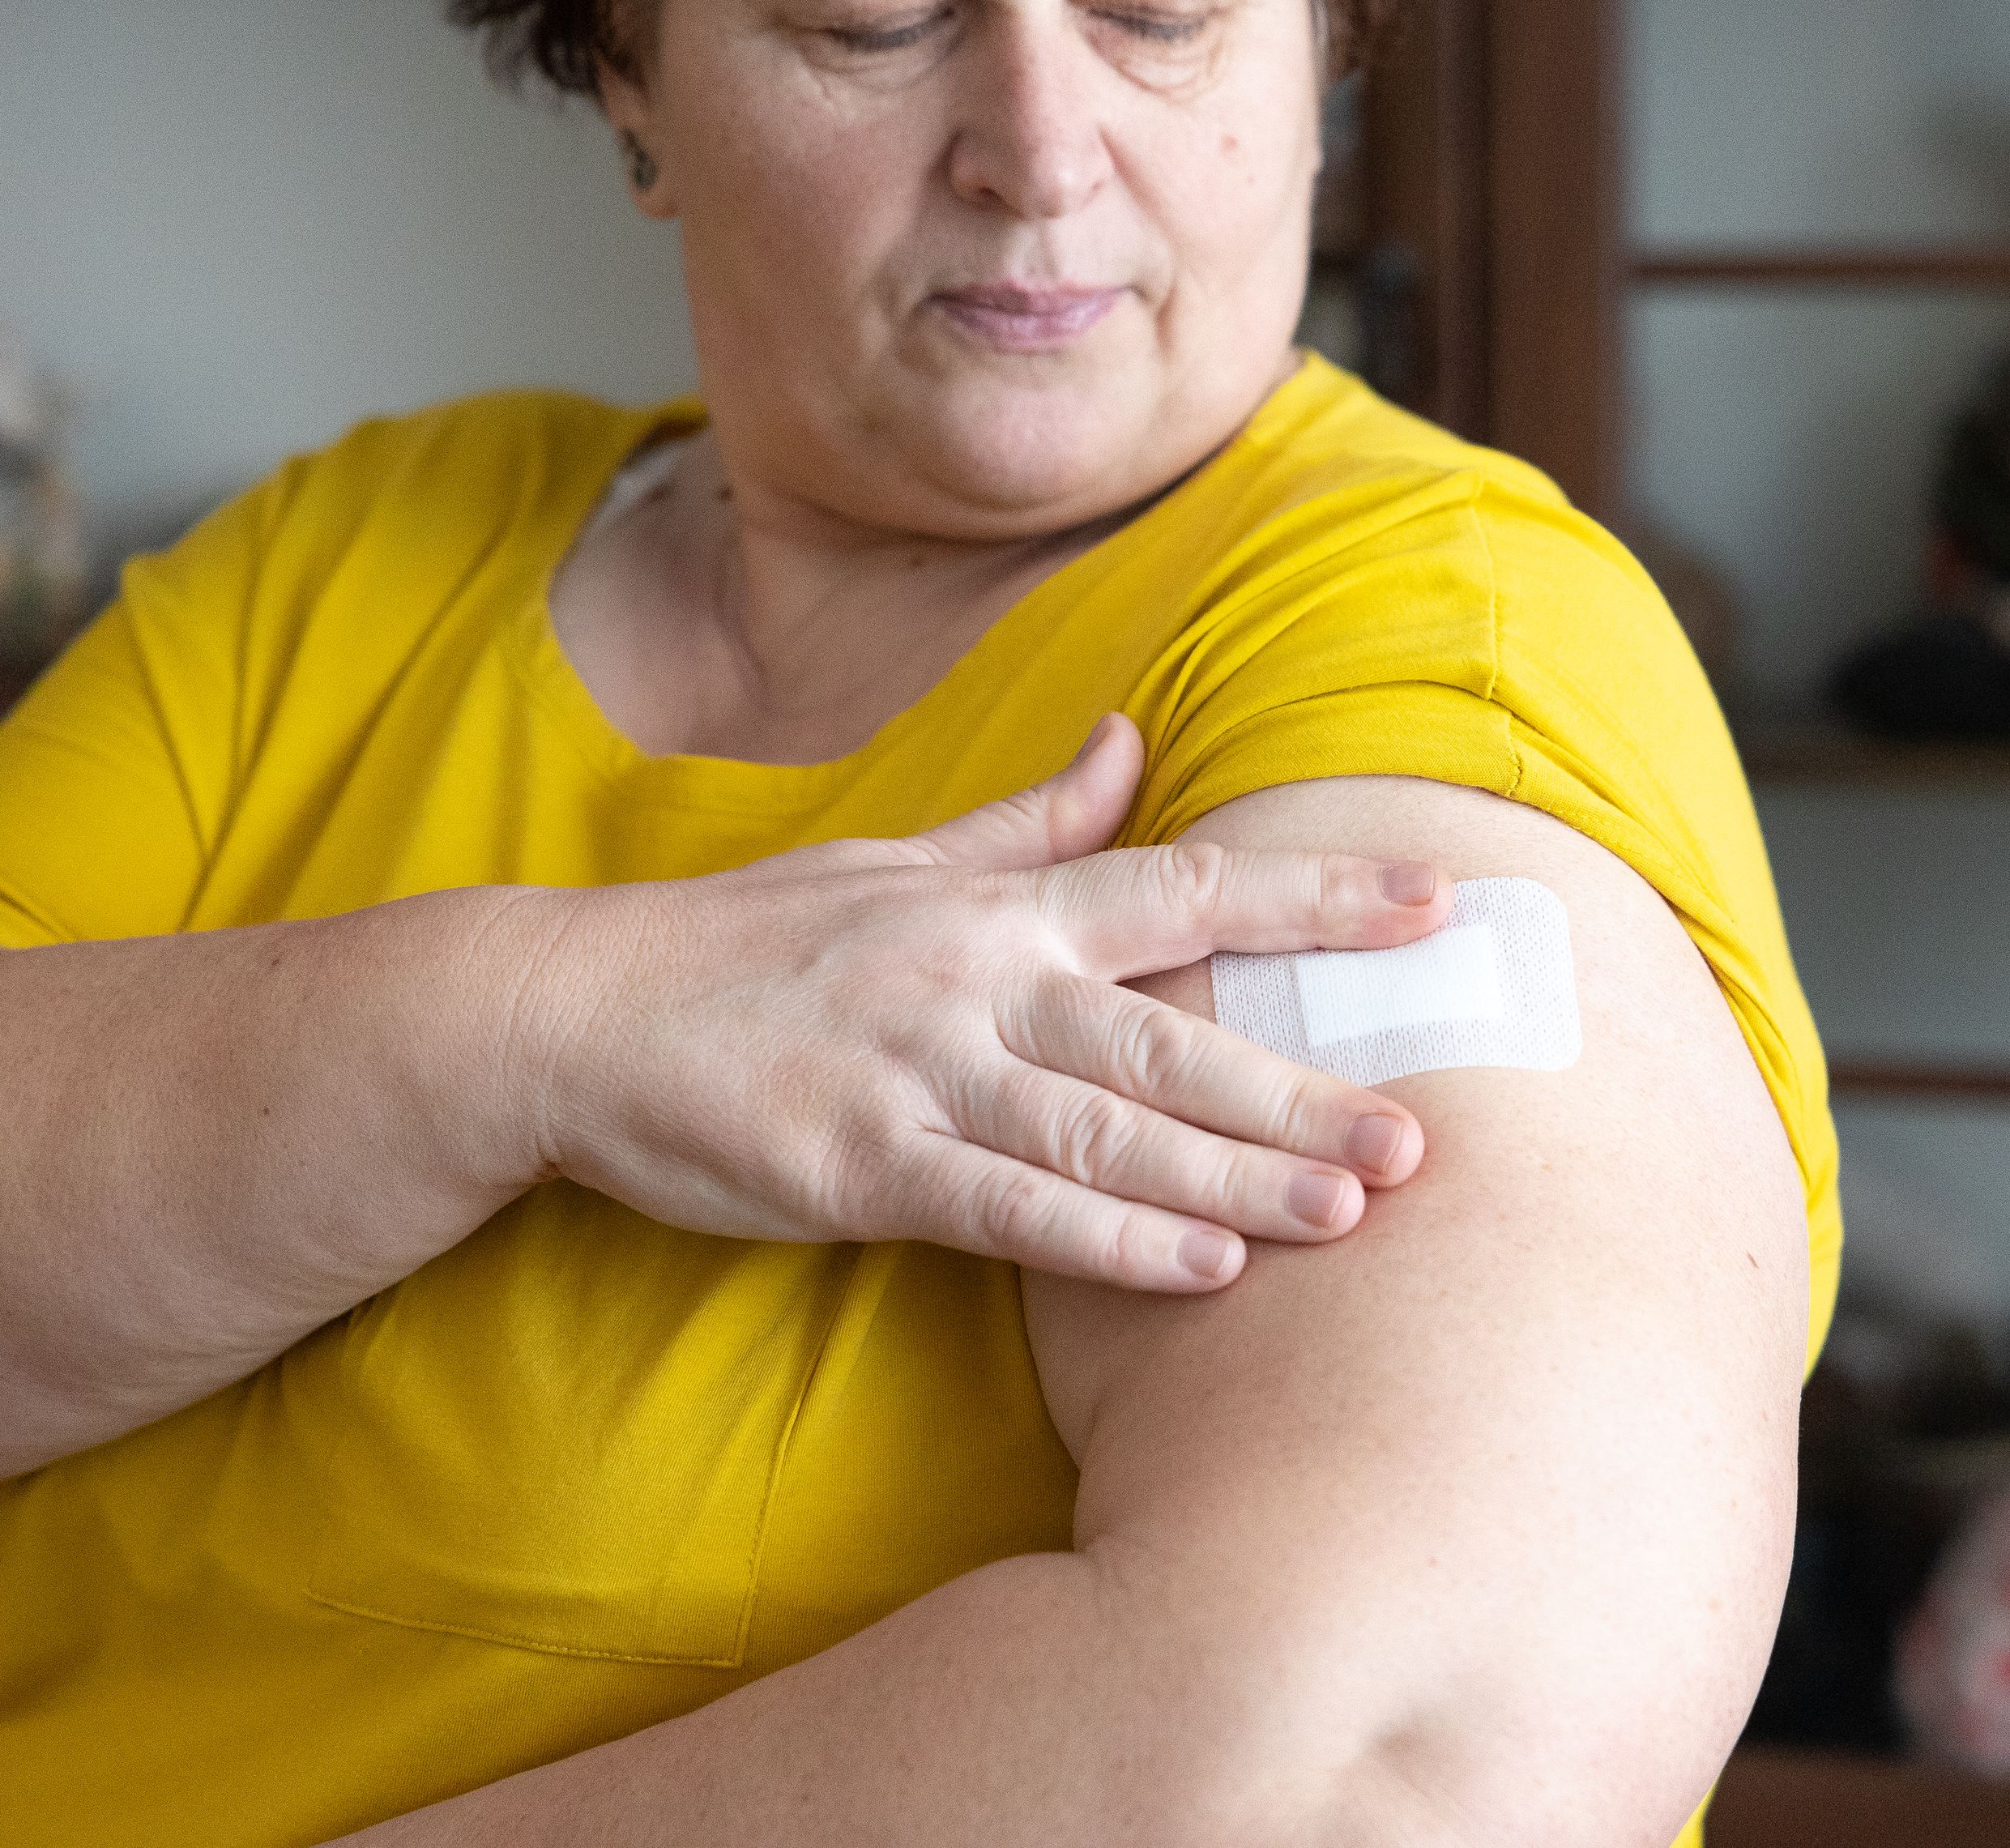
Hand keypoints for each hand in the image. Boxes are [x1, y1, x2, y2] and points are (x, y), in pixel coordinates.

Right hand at [516, 715, 1446, 1289]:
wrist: (573, 1015)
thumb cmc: (748, 944)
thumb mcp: (893, 863)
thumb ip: (1029, 822)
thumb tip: (1129, 739)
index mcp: (997, 906)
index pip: (1188, 887)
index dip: (1317, 897)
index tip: (1436, 905)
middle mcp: (976, 981)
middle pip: (1170, 1033)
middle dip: (1299, 1088)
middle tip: (1421, 1138)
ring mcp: (917, 1075)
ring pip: (1107, 1129)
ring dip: (1234, 1175)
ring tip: (1348, 1214)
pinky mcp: (860, 1168)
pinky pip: (1009, 1209)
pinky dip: (1109, 1238)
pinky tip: (1201, 1270)